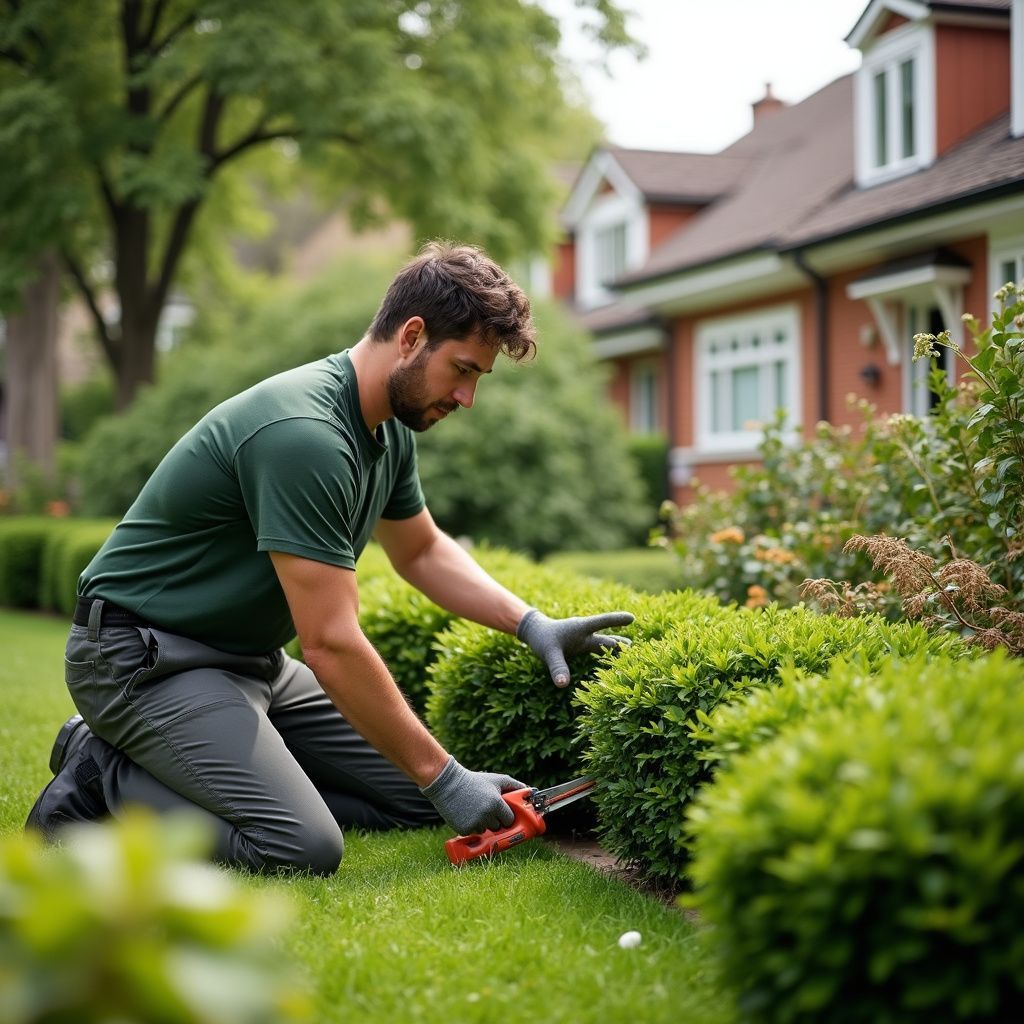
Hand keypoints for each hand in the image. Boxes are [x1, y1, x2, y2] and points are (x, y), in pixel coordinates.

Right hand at [420, 756, 526, 834]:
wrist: (448, 783)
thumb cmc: (474, 781)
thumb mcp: (496, 779)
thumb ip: (515, 786)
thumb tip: (530, 791)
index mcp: (496, 804)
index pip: (509, 820)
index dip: (506, 816)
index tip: (501, 811)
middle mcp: (487, 816)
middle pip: (498, 827)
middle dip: (495, 820)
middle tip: (486, 808)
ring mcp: (475, 823)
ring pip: (485, 830)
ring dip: (483, 823)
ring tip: (475, 808)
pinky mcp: (463, 829)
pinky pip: (473, 832)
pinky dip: (471, 825)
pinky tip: (466, 813)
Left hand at [516, 608, 633, 687]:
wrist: (536, 632)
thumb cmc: (542, 639)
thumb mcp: (548, 652)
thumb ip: (556, 667)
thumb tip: (563, 685)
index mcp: (580, 628)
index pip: (601, 622)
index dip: (616, 620)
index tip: (632, 618)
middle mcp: (586, 634)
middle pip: (608, 639)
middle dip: (622, 644)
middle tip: (638, 651)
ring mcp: (585, 641)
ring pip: (606, 645)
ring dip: (618, 650)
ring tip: (634, 656)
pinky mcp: (583, 648)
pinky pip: (600, 652)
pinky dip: (609, 656)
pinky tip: (619, 662)